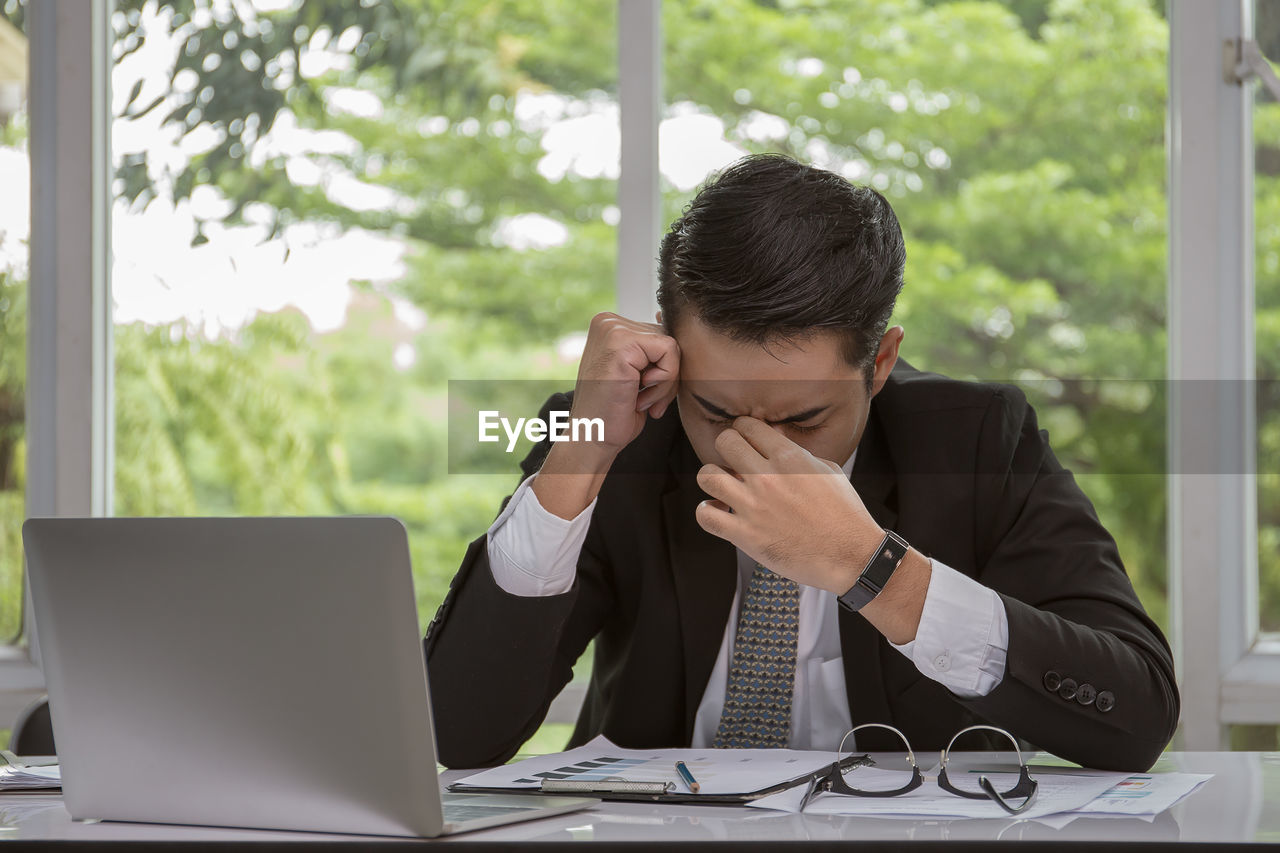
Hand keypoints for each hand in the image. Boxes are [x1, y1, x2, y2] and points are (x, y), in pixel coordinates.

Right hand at [567, 312, 680, 461]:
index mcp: (610, 325)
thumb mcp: (638, 373)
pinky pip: (670, 352)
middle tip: (645, 402)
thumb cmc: (615, 413)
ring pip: (672, 346)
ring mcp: (612, 329)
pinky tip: (640, 398)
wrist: (592, 440)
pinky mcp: (621, 343)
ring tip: (641, 401)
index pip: (661, 335)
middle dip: (667, 377)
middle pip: (669, 338)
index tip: (645, 394)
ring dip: (665, 383)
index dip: (663, 369)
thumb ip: (653, 351)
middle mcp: (608, 321)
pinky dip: (664, 382)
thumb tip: (682, 328)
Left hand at [693, 417, 883, 594]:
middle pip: (724, 442)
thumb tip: (775, 438)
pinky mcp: (745, 535)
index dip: (743, 430)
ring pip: (707, 475)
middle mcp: (768, 477)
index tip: (745, 440)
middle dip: (726, 447)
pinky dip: (706, 511)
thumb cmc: (844, 514)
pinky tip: (718, 511)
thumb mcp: (828, 471)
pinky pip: (705, 515)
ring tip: (723, 486)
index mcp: (790, 458)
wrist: (851, 556)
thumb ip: (798, 453)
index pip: (748, 425)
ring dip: (711, 477)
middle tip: (733, 461)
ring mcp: (753, 506)